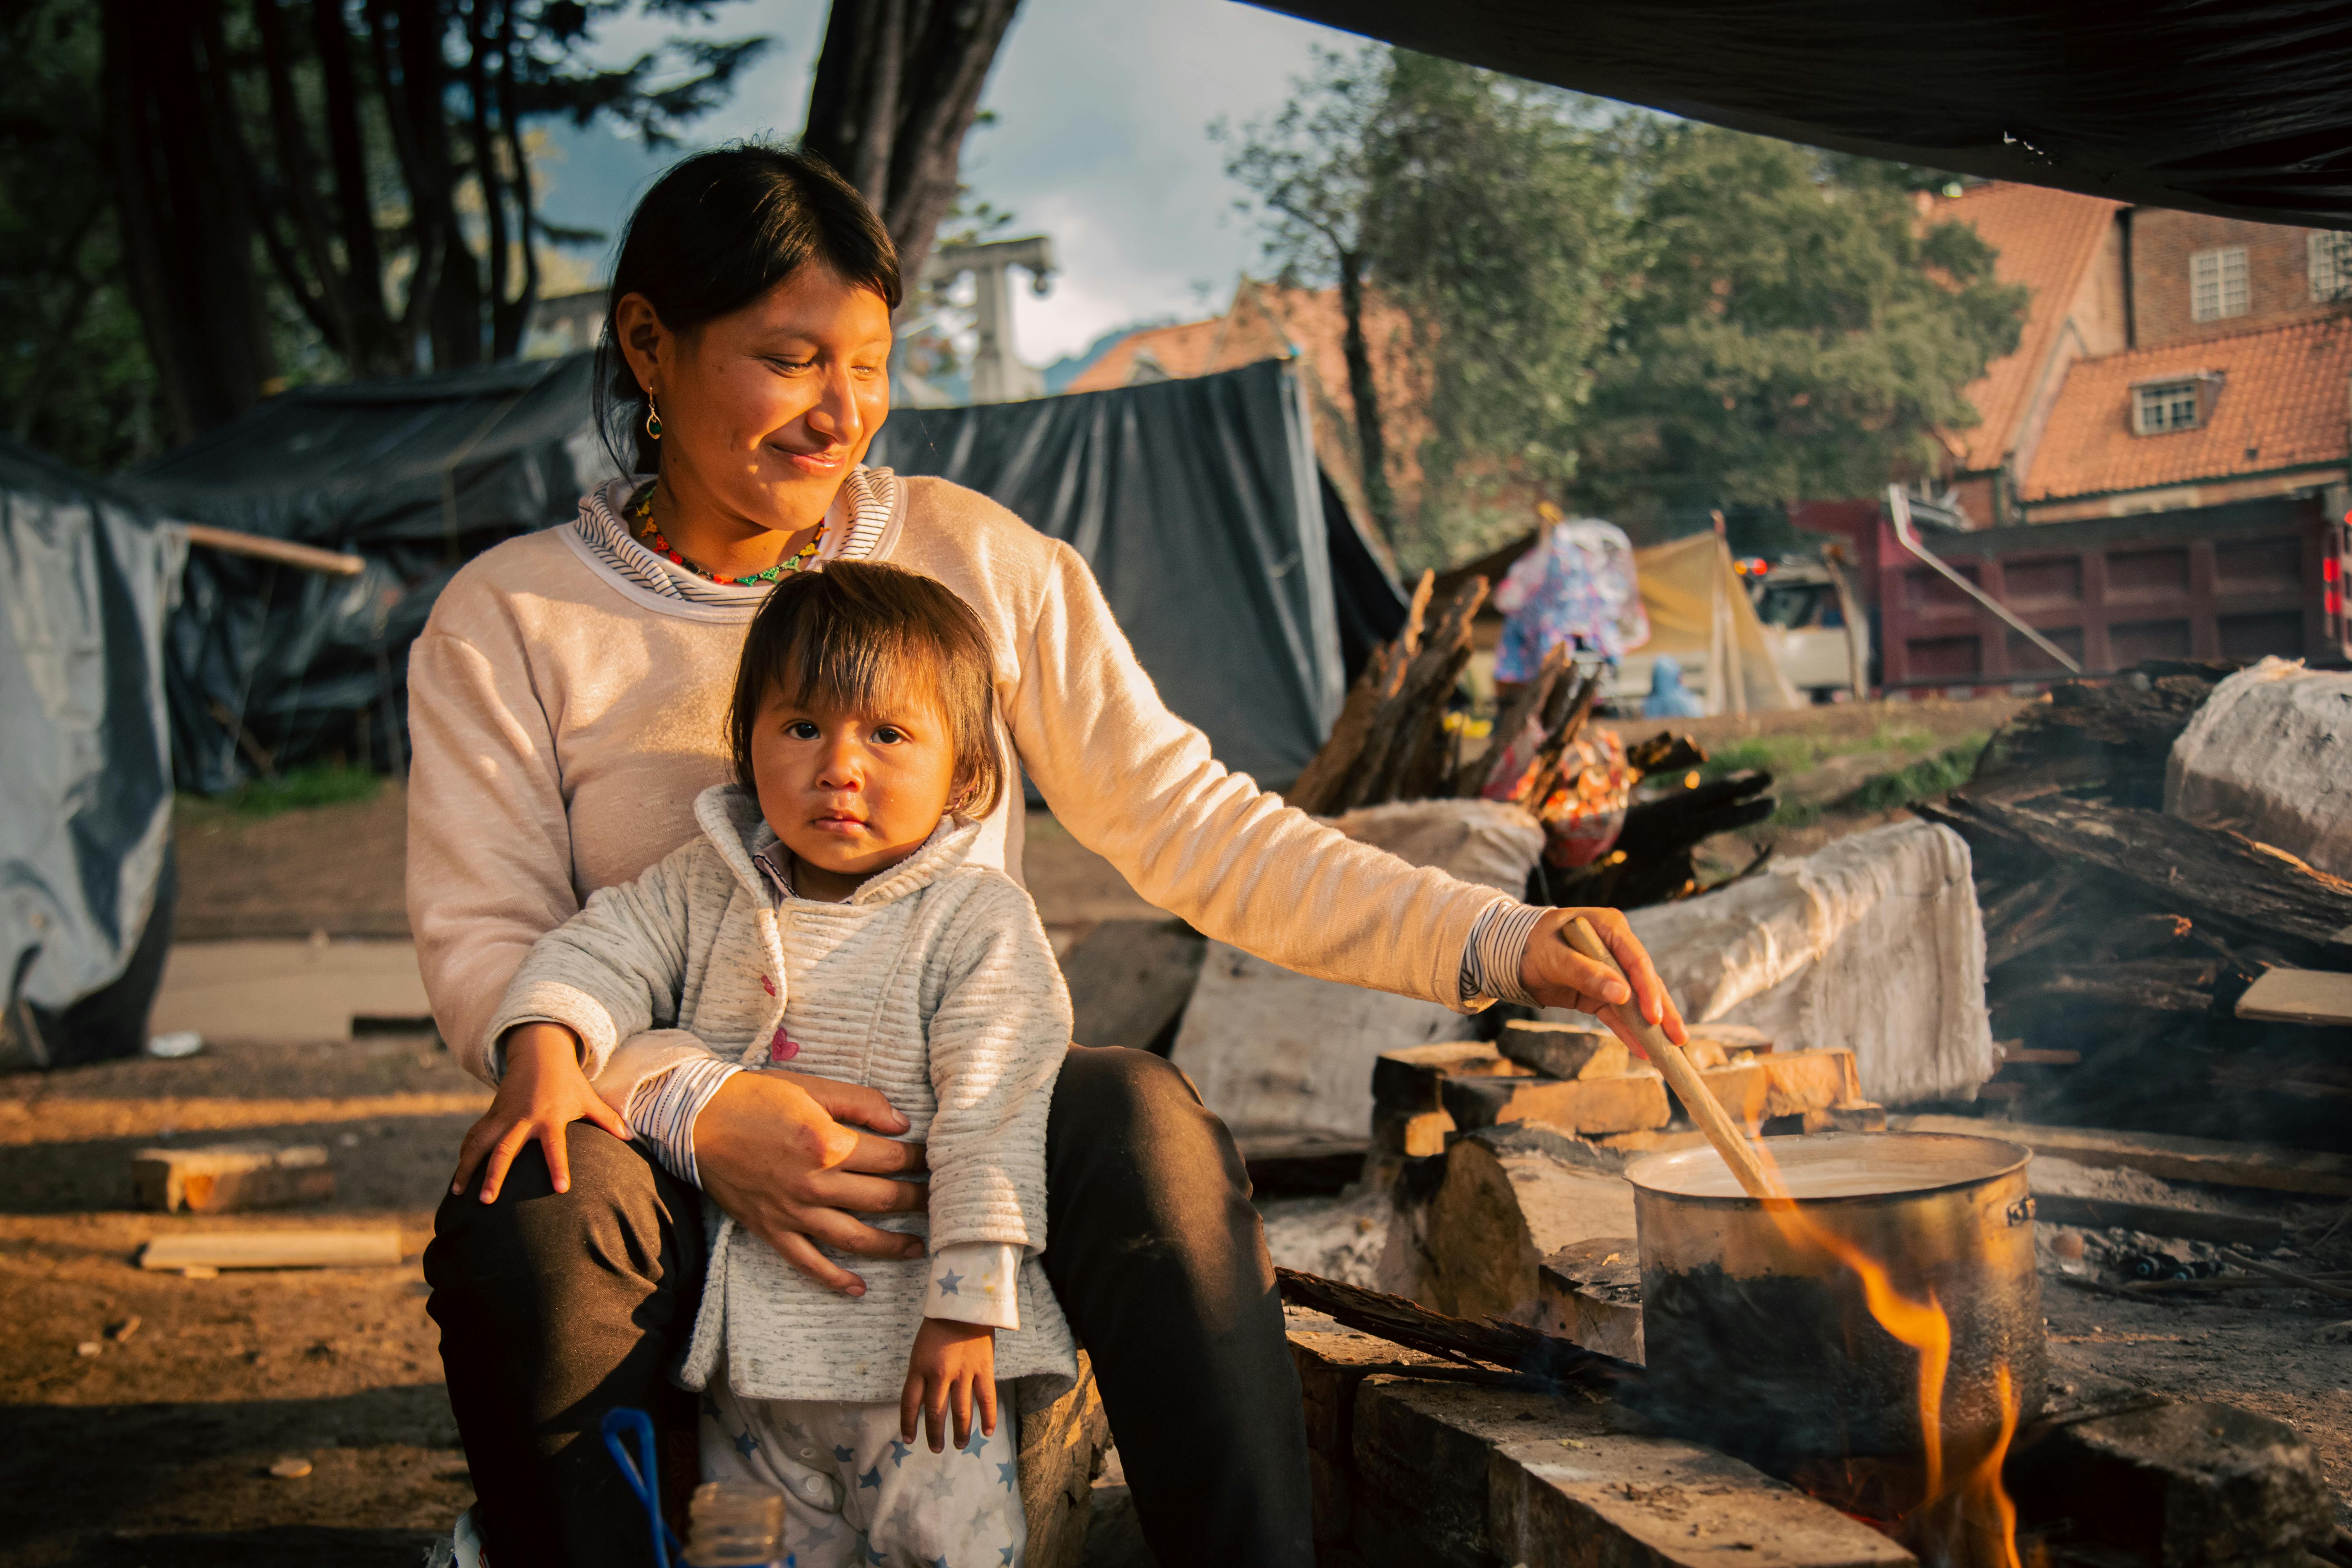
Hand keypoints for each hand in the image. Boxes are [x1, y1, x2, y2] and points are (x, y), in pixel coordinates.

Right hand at [451, 1023, 629, 1200]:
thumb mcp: (588, 1098)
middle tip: (487, 1200)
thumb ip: (607, 1119)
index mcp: (551, 1117)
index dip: (559, 1167)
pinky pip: (474, 1136)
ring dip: (468, 1168)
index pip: (556, 1146)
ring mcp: (503, 1116)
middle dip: (495, 1176)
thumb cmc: (568, 1081)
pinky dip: (464, 1155)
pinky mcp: (491, 1115)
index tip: (561, 1190)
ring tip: (458, 1194)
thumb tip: (630, 1137)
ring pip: (480, 1143)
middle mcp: (523, 1119)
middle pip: (506, 1150)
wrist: (539, 1053)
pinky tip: (458, 1177)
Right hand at [694, 1070, 929, 1297]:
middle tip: (940, 1201)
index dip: (920, 1160)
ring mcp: (793, 1212)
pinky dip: (834, 1279)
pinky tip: (859, 1288)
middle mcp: (814, 1184)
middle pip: (882, 1199)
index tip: (936, 1161)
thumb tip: (902, 1124)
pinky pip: (808, 1263)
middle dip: (917, 1201)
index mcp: (828, 1144)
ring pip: (855, 1238)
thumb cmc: (757, 1096)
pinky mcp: (772, 1229)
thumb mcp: (813, 1087)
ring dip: (892, 1246)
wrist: (697, 1119)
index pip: (892, 1159)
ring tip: (919, 1247)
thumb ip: (861, 1103)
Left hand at [900, 1318, 995, 1451]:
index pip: (910, 1403)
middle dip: (934, 1435)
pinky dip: (988, 1418)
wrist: (965, 1302)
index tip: (908, 1440)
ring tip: (959, 1444)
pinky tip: (987, 1432)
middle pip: (935, 1413)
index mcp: (919, 1367)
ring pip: (960, 1412)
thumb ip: (922, 1374)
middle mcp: (939, 1374)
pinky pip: (986, 1399)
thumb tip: (923, 1402)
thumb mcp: (921, 1349)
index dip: (908, 1424)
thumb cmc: (939, 1325)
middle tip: (936, 1448)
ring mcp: (962, 1373)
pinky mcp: (983, 1369)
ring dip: (960, 1432)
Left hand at [1518, 907, 1687, 1056]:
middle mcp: (1616, 948)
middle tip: (1679, 1039)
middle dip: (1663, 1012)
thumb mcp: (1555, 957)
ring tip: (1669, 1050)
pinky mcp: (1600, 993)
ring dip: (1651, 1027)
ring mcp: (1611, 972)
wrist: (1509, 954)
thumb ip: (1587, 973)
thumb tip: (1623, 994)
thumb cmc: (1532, 945)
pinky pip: (1617, 1014)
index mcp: (1610, 928)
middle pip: (1645, 983)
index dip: (1649, 990)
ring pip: (1637, 1001)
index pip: (1637, 960)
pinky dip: (1628, 1031)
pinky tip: (1642, 1050)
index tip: (1655, 1017)